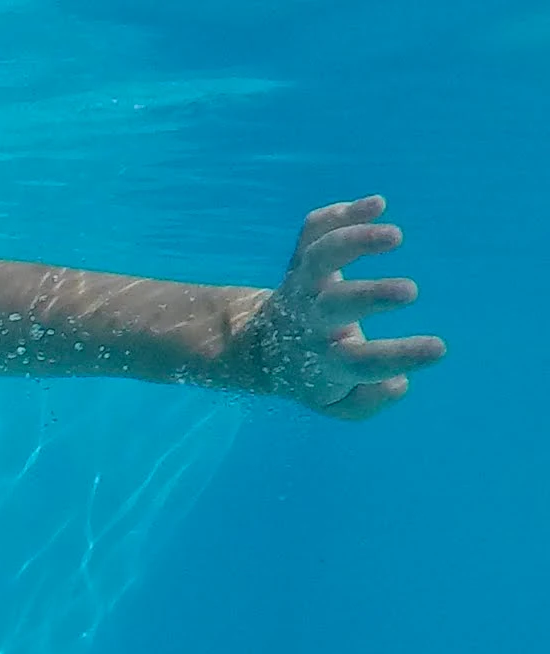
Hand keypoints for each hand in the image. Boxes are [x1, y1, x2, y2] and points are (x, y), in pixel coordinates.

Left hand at [239, 196, 444, 418]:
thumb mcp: (338, 403)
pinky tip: (377, 205)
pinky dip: (339, 215)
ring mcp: (304, 288)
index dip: (398, 356)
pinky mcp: (301, 262)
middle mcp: (312, 321)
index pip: (363, 363)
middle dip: (371, 297)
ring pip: (320, 259)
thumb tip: (398, 383)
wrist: (259, 351)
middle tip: (410, 292)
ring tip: (394, 235)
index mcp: (326, 361)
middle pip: (336, 306)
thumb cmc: (316, 376)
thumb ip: (366, 402)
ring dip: (354, 242)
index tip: (439, 348)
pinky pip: (312, 234)